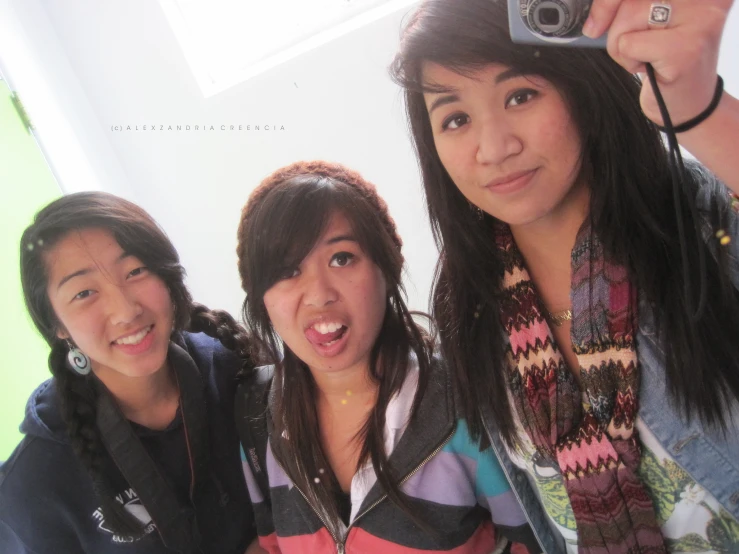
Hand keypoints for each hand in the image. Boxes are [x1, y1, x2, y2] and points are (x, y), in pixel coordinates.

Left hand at [583, 0, 732, 125]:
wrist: (689, 104)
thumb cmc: (665, 63)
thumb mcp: (648, 25)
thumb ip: (628, 9)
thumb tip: (593, 18)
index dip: (608, 2)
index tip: (594, 24)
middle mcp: (703, 0)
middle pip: (630, 1)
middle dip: (618, 30)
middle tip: (636, 49)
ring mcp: (698, 20)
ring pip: (627, 18)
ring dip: (624, 47)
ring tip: (648, 58)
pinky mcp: (685, 48)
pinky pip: (629, 44)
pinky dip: (630, 61)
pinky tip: (652, 69)